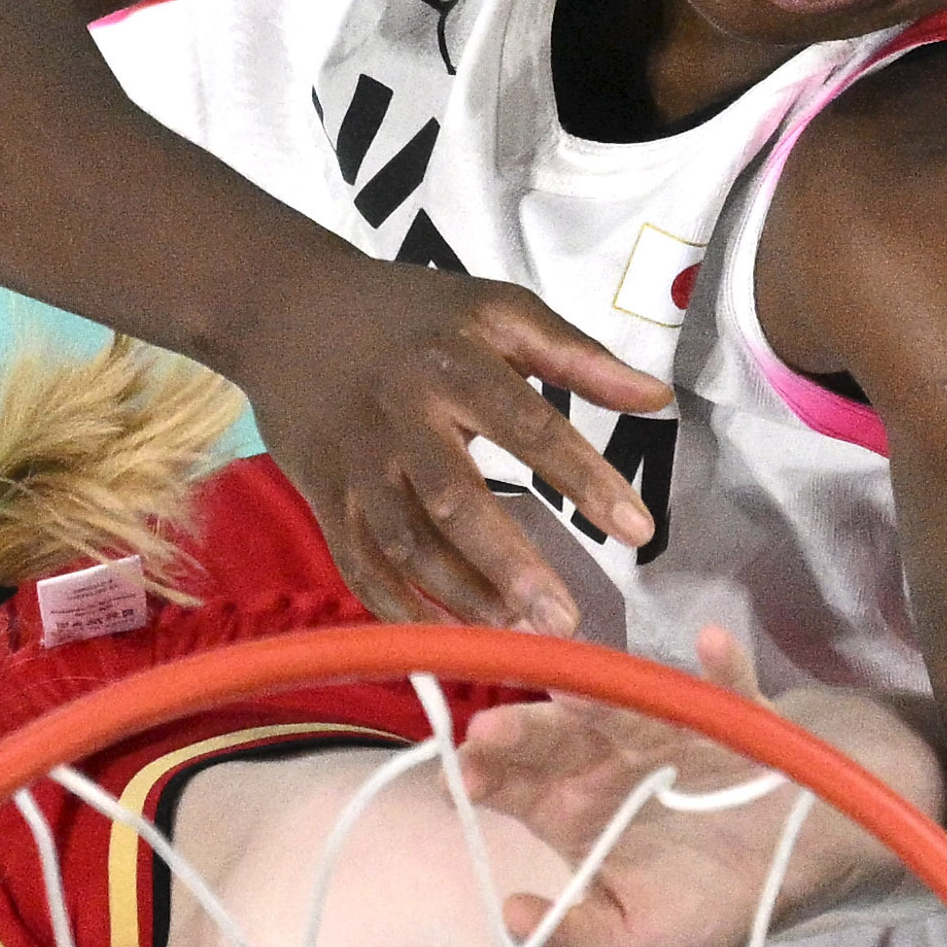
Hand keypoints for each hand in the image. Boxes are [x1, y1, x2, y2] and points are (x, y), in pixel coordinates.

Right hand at [229, 255, 671, 635]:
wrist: (289, 306)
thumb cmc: (413, 313)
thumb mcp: (496, 310)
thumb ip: (576, 355)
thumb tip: (658, 398)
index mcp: (453, 363)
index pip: (530, 426)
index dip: (584, 479)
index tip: (639, 531)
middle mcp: (400, 415)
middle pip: (456, 499)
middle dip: (511, 565)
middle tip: (564, 622)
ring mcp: (356, 460)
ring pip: (405, 542)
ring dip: (460, 596)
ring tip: (518, 640)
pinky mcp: (323, 493)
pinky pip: (358, 562)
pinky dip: (396, 608)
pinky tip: (444, 640)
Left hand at [456, 626, 945, 946]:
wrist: (799, 870)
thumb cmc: (707, 903)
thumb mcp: (635, 940)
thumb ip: (573, 937)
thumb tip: (509, 916)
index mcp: (575, 811)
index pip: (516, 785)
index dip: (488, 775)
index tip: (465, 774)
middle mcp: (609, 761)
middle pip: (556, 737)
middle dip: (525, 731)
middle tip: (492, 729)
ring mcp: (667, 731)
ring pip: (624, 705)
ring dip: (600, 695)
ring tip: (572, 692)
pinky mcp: (732, 717)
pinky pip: (731, 690)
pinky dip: (726, 670)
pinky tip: (715, 645)